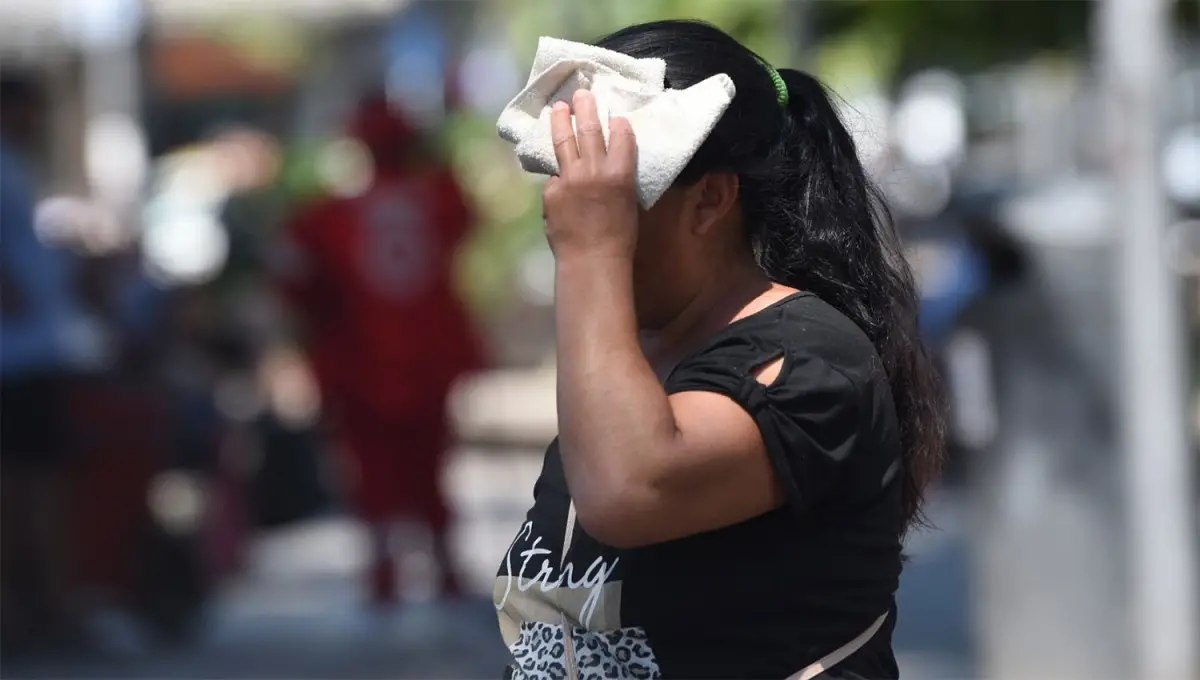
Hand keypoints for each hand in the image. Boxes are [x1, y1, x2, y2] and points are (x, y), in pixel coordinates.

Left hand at [542, 89, 638, 261]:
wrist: (592, 261)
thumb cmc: (619, 238)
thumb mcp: (628, 202)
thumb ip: (616, 178)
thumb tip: (605, 164)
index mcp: (621, 172)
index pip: (621, 134)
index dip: (619, 123)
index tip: (615, 117)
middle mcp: (595, 169)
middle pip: (590, 128)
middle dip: (586, 107)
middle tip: (583, 93)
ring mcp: (570, 178)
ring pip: (564, 140)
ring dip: (562, 119)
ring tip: (560, 106)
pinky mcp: (551, 190)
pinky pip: (554, 177)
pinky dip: (558, 175)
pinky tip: (559, 175)